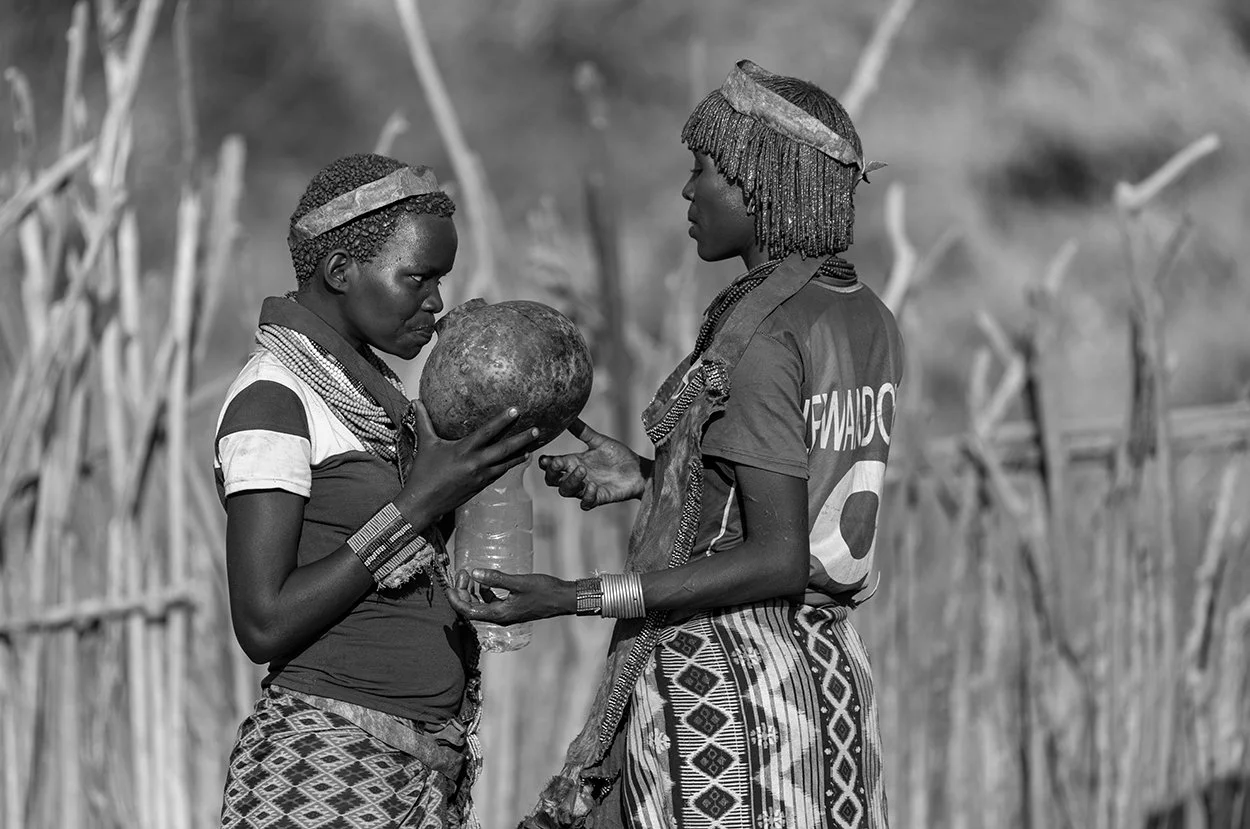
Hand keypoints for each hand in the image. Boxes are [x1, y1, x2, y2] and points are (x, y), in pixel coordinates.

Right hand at [396, 402, 539, 521]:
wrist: (423, 503)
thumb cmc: (423, 472)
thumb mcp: (424, 444)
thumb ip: (423, 421)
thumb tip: (416, 401)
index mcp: (463, 450)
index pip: (487, 431)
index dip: (503, 420)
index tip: (516, 410)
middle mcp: (475, 463)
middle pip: (505, 449)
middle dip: (523, 439)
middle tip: (538, 430)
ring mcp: (480, 477)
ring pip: (506, 464)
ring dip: (520, 455)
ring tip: (532, 447)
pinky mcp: (480, 487)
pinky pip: (499, 474)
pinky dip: (508, 466)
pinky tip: (515, 461)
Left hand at [446, 569, 573, 624]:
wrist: (563, 599)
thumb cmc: (543, 591)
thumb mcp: (518, 583)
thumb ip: (496, 578)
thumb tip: (474, 573)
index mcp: (499, 614)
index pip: (468, 612)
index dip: (456, 599)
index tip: (450, 585)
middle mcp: (500, 617)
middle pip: (471, 609)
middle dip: (462, 592)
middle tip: (462, 573)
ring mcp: (505, 614)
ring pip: (479, 606)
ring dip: (471, 592)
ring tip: (469, 574)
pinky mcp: (511, 608)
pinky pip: (490, 603)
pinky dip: (482, 592)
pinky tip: (483, 580)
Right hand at [537, 419, 645, 509]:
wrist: (639, 470)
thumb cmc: (619, 455)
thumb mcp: (599, 441)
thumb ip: (583, 431)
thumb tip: (569, 415)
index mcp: (574, 461)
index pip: (552, 465)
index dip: (545, 463)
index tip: (546, 458)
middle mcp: (577, 476)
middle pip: (553, 480)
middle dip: (551, 473)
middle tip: (558, 464)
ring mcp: (586, 488)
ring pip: (566, 491)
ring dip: (570, 481)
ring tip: (582, 470)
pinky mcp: (598, 498)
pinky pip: (585, 503)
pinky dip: (587, 496)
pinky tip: (594, 485)